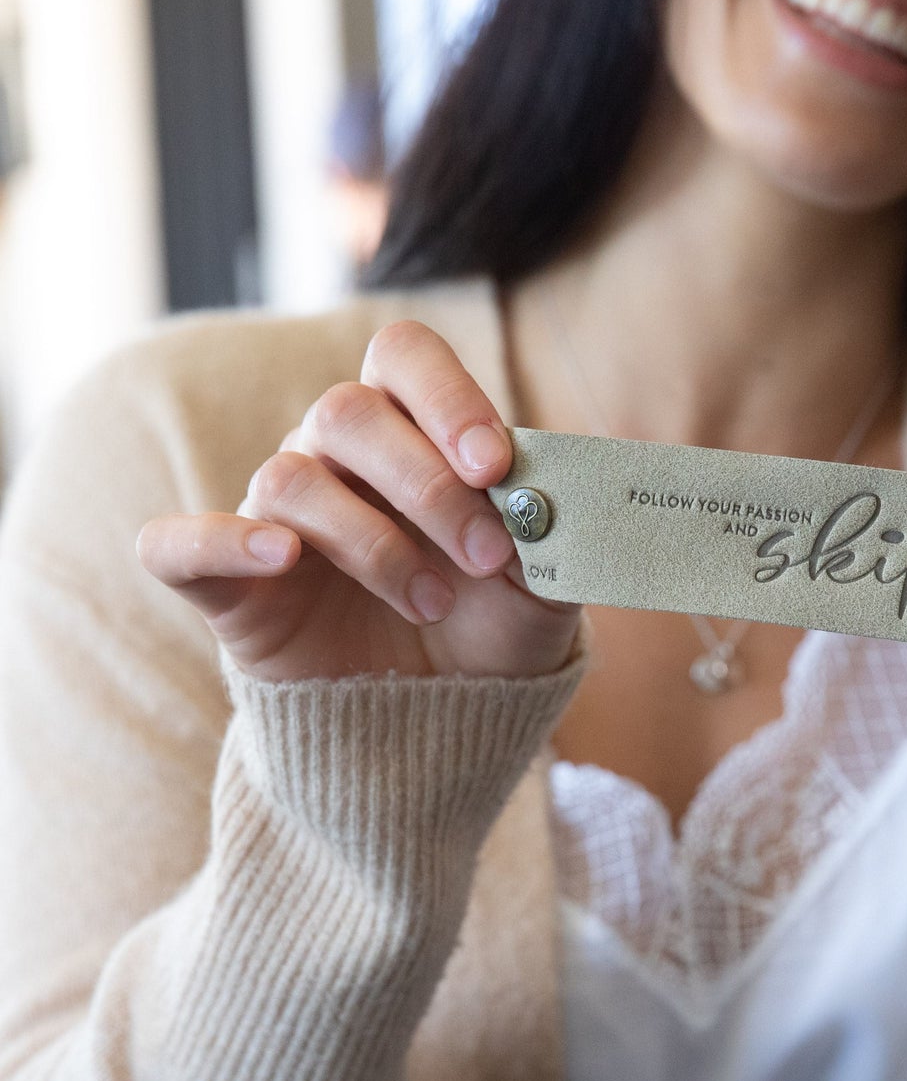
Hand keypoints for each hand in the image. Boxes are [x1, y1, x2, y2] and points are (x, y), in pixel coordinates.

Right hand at [136, 322, 581, 682]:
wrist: (444, 722)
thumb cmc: (491, 632)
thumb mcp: (544, 589)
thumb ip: (554, 538)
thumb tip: (555, 499)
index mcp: (412, 432)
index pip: (405, 358)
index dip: (447, 397)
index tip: (496, 465)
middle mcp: (334, 457)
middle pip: (349, 413)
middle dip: (429, 486)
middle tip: (487, 557)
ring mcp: (275, 517)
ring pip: (292, 479)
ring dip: (373, 542)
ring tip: (433, 605)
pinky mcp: (227, 587)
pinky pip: (178, 544)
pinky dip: (220, 540)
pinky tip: (279, 556)